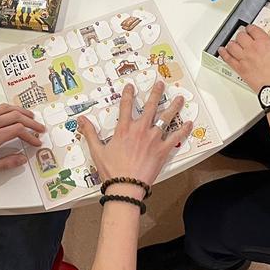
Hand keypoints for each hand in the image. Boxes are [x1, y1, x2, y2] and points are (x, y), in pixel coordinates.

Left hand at [0, 104, 44, 178]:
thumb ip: (3, 164)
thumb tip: (22, 158)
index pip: (17, 130)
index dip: (30, 135)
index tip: (37, 142)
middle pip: (15, 116)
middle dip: (31, 122)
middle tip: (40, 129)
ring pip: (6, 108)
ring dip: (21, 112)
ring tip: (31, 118)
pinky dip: (9, 110)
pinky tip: (12, 116)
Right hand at [77, 81, 193, 186]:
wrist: (125, 186)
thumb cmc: (111, 170)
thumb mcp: (97, 150)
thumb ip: (89, 133)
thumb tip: (80, 120)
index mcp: (124, 129)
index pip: (126, 106)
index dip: (129, 94)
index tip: (131, 86)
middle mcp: (140, 130)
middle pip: (151, 106)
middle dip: (156, 93)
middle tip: (161, 84)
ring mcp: (153, 139)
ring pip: (166, 118)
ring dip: (174, 106)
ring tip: (180, 98)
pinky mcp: (163, 150)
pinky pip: (176, 137)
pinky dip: (183, 130)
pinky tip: (189, 123)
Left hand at [218, 25, 269, 92]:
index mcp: (264, 43)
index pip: (253, 29)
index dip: (251, 28)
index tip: (251, 30)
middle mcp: (252, 49)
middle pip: (240, 35)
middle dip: (242, 35)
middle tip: (244, 37)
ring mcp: (245, 59)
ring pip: (232, 45)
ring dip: (233, 43)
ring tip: (234, 44)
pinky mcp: (241, 70)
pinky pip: (228, 59)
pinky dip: (224, 53)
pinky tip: (222, 50)